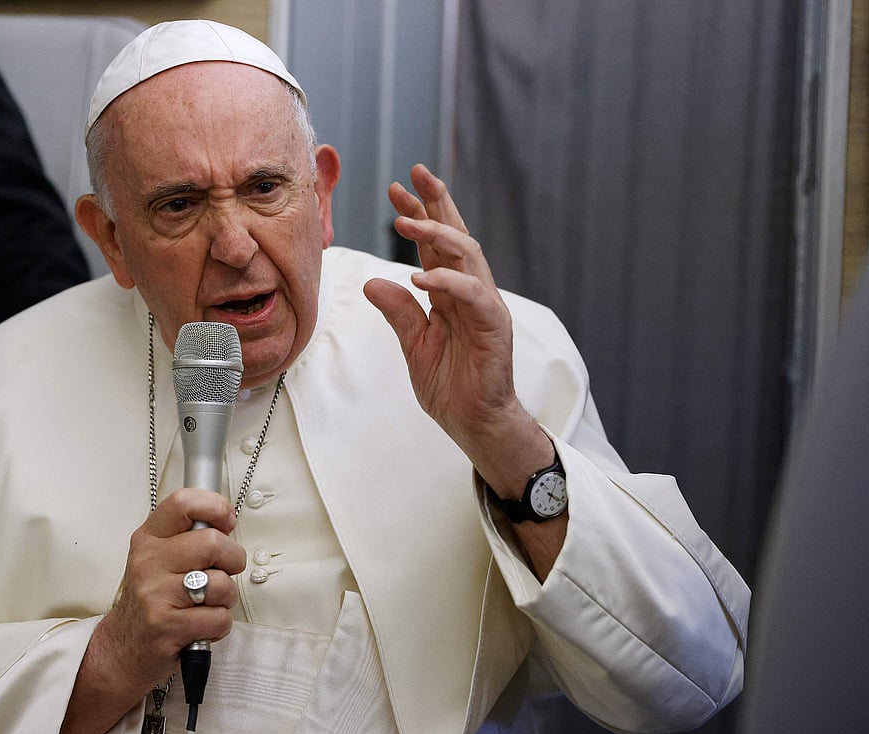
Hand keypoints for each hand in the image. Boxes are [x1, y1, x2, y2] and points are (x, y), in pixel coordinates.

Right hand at [97, 488, 245, 686]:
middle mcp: (149, 562)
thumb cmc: (152, 599)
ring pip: (222, 584)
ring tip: (207, 603)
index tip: (226, 522)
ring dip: (226, 598)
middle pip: (213, 543)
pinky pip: (219, 618)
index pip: (183, 503)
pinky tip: (200, 625)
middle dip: (233, 559)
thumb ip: (187, 536)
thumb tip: (226, 519)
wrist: (125, 646)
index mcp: (149, 538)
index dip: (216, 507)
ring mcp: (156, 594)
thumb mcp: (159, 557)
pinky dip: (219, 625)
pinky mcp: (167, 626)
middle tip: (224, 570)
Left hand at [363, 164, 564, 583]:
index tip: (397, 188)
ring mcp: (485, 306)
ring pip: (467, 256)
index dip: (421, 212)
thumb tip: (373, 282)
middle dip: (437, 202)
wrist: (473, 422)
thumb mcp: (414, 344)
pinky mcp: (494, 326)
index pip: (435, 244)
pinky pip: (473, 294)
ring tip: (404, 221)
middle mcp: (470, 291)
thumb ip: (398, 312)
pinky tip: (420, 275)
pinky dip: (447, 281)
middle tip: (413, 175)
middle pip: (456, 236)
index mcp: (450, 293)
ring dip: (435, 235)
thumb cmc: (450, 385)